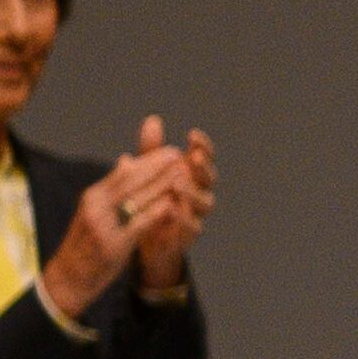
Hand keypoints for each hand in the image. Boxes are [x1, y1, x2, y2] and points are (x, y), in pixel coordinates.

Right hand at [40, 138, 196, 319]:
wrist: (68, 277)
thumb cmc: (86, 244)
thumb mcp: (95, 211)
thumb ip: (113, 188)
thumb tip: (127, 159)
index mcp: (93, 196)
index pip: (124, 172)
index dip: (148, 160)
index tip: (169, 151)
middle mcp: (96, 206)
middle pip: (130, 180)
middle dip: (157, 166)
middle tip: (180, 155)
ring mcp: (104, 224)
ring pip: (136, 198)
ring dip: (161, 184)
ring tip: (182, 174)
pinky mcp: (112, 244)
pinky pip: (137, 224)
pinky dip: (155, 212)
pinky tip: (172, 204)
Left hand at [127, 119, 217, 287]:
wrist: (148, 238)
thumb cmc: (152, 200)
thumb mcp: (148, 172)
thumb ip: (152, 150)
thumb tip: (153, 120)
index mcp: (193, 175)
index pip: (204, 157)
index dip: (203, 146)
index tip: (193, 134)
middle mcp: (200, 193)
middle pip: (209, 178)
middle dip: (203, 167)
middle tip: (193, 157)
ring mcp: (197, 215)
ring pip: (205, 202)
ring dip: (193, 192)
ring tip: (177, 182)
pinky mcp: (189, 235)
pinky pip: (192, 226)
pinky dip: (184, 217)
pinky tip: (171, 207)